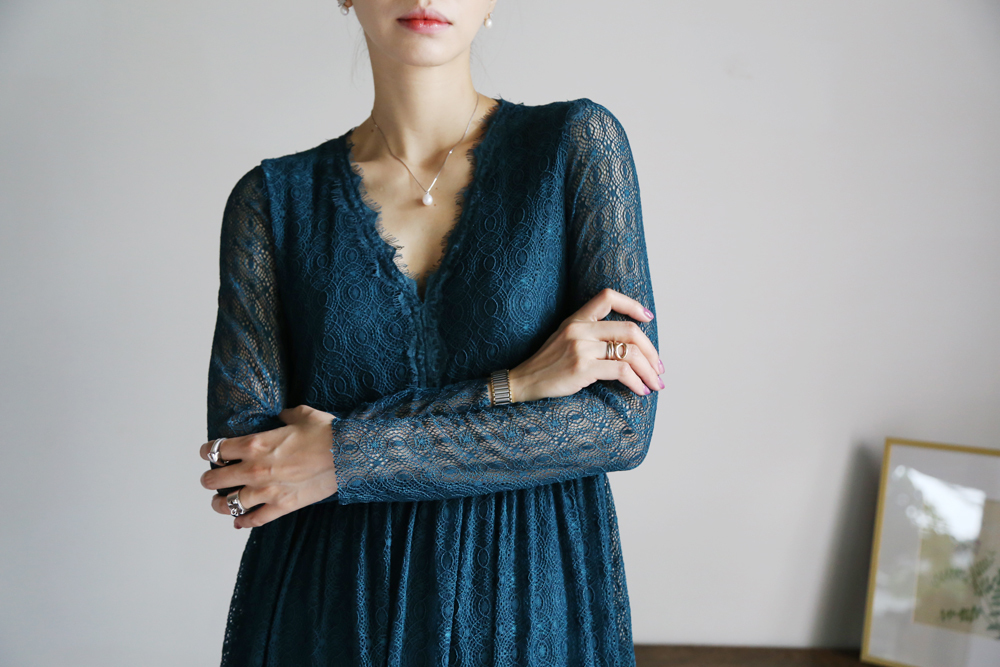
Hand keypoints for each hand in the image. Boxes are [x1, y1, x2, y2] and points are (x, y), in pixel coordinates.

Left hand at [199, 405, 338, 528]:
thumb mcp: (302, 414)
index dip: (208, 451)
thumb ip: (285, 416)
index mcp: (255, 444)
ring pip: (230, 503)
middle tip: (209, 478)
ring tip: (218, 502)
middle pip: (216, 479)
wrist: (347, 455)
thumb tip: (282, 417)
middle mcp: (255, 469)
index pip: (218, 449)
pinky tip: (239, 522)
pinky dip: (244, 522)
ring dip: (220, 503)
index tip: (208, 453)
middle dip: (209, 478)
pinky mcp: (282, 506)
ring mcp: (267, 491)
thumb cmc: (326, 432)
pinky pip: (255, 519)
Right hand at [509, 287, 662, 401]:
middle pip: (630, 330)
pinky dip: (636, 382)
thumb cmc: (548, 364)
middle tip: (659, 368)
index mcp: (577, 318)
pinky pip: (621, 371)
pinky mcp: (582, 368)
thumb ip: (590, 334)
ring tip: (654, 383)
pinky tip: (640, 390)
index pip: (608, 297)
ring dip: (648, 371)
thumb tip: (626, 345)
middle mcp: (580, 329)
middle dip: (651, 351)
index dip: (632, 304)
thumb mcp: (565, 339)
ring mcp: (581, 348)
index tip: (648, 318)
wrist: (523, 381)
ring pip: (630, 353)